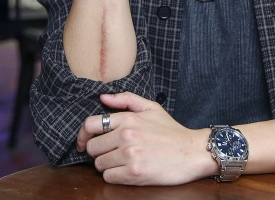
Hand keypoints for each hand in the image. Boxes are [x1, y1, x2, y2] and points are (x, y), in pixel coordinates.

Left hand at [76, 92, 216, 185]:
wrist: (193, 152)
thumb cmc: (172, 131)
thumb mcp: (152, 108)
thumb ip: (126, 100)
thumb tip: (103, 97)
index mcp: (128, 118)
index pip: (90, 125)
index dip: (82, 136)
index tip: (83, 143)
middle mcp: (126, 135)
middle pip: (92, 148)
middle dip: (99, 152)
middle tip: (111, 154)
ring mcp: (130, 155)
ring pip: (99, 164)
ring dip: (107, 165)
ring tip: (122, 162)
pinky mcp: (134, 173)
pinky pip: (109, 177)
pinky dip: (114, 176)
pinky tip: (126, 172)